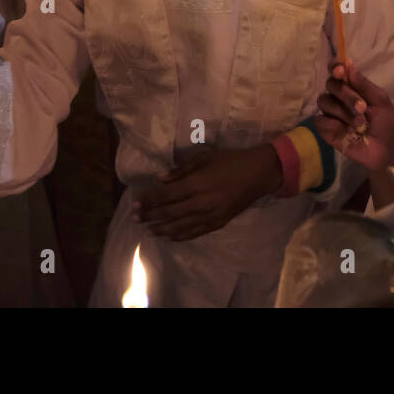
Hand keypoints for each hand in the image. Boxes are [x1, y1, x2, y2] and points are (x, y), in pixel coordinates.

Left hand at [135, 145, 281, 240]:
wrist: (259, 174)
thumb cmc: (230, 160)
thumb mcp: (205, 157)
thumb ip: (181, 170)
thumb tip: (160, 179)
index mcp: (197, 183)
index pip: (166, 195)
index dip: (149, 201)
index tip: (135, 204)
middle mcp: (202, 202)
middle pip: (170, 213)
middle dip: (150, 216)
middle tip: (135, 218)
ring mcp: (211, 215)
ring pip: (181, 226)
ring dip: (162, 229)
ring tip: (148, 230)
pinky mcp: (219, 223)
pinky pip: (196, 232)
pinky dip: (180, 236)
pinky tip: (169, 237)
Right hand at [316, 60, 393, 170]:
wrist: (387, 151)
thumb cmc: (388, 124)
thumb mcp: (381, 102)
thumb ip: (364, 84)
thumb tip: (348, 64)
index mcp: (353, 88)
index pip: (337, 71)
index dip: (335, 67)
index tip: (340, 71)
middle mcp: (339, 98)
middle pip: (331, 85)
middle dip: (346, 94)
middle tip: (362, 107)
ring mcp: (332, 113)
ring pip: (324, 101)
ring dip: (343, 111)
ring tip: (359, 123)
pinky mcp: (326, 130)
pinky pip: (320, 120)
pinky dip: (333, 124)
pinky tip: (345, 131)